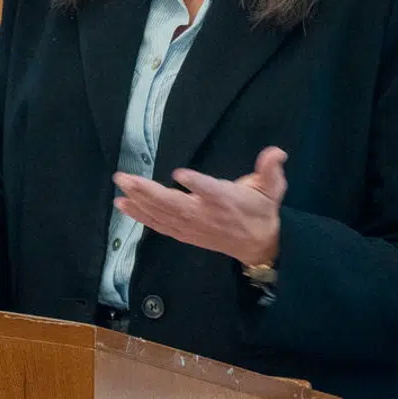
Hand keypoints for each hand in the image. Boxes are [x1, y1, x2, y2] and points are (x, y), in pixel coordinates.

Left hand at [112, 147, 286, 264]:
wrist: (258, 246)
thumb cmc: (261, 211)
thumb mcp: (272, 189)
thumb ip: (271, 169)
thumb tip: (277, 152)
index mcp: (227, 200)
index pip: (211, 191)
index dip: (196, 184)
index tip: (179, 174)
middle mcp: (206, 215)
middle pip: (174, 205)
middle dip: (148, 192)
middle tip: (125, 178)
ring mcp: (192, 227)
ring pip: (162, 215)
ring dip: (139, 202)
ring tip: (120, 188)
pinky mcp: (184, 234)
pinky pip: (159, 226)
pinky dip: (140, 216)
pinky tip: (123, 205)